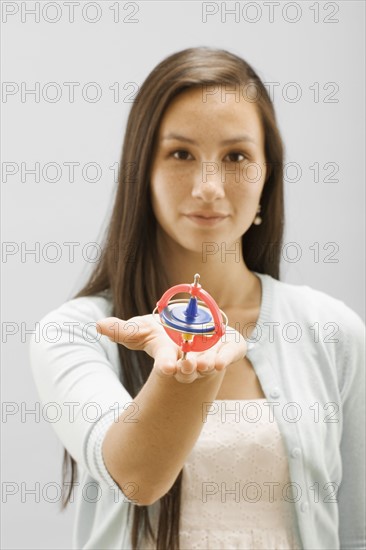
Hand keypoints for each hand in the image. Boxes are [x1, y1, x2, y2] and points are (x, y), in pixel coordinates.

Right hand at [96, 314, 246, 383]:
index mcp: (170, 356)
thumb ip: (122, 330)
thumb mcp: (141, 329)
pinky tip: (222, 361)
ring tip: (205, 365)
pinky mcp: (229, 347)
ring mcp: (211, 354)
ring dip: (207, 366)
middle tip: (187, 367)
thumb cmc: (162, 333)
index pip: (167, 362)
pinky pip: (232, 352)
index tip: (168, 367)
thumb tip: (98, 325)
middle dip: (188, 370)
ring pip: (210, 364)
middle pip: (190, 369)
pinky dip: (228, 356)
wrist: (192, 329)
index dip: (167, 364)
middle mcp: (190, 361)